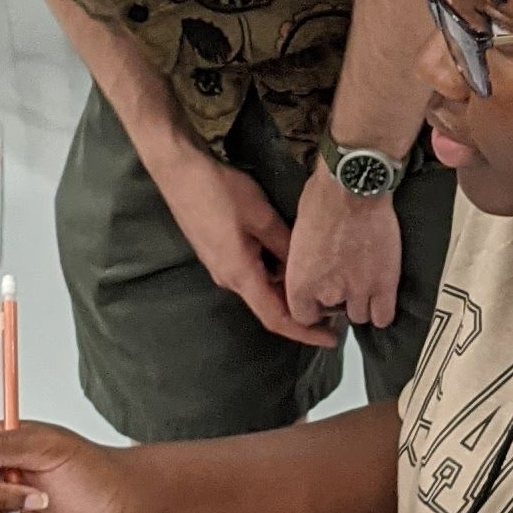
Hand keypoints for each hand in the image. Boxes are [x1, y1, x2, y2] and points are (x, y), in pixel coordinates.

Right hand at [159, 140, 338, 348]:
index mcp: (240, 275)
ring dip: (285, 287)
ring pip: (259, 286)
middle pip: (268, 304)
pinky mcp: (216, 252)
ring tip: (316, 278)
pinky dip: (272, 272)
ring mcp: (219, 266)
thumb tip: (305, 267)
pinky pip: (249, 272)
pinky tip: (287, 257)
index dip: (305, 332)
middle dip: (300, 308)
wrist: (179, 172)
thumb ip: (285, 245)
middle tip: (333, 303)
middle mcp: (228, 278)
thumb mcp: (261, 216)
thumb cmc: (220, 193)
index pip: (276, 318)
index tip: (330, 339)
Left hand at [284, 167, 401, 329]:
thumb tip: (312, 266)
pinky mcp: (385, 284)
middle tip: (344, 278)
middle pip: (334, 314)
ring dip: (361, 303)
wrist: (352, 188)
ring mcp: (359, 291)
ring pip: (361, 316)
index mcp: (300, 284)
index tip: (320, 297)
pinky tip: (381, 296)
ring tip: (364, 283)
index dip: (313, 307)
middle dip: (338, 299)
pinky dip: (382, 310)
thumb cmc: (320, 200)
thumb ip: (304, 262)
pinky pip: (384, 316)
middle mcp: (328, 294)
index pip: (304, 316)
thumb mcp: (298, 234)